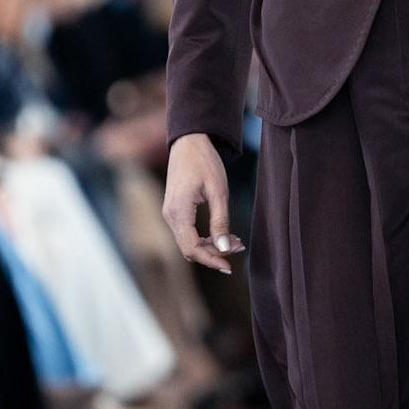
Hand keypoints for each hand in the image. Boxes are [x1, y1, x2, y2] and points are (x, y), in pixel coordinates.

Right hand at [162, 134, 243, 273]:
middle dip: (215, 253)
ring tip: (235, 240)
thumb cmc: (204, 161)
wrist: (189, 141)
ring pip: (189, 242)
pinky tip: (223, 234)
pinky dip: (204, 238)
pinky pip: (187, 233)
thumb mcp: (218, 191)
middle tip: (239, 246)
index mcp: (178, 211)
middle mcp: (169, 215)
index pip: (192, 248)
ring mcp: (170, 213)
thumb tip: (224, 248)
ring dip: (211, 246)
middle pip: (190, 249)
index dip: (211, 260)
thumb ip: (221, 221)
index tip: (229, 267)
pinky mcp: (174, 211)